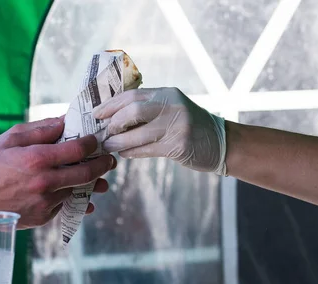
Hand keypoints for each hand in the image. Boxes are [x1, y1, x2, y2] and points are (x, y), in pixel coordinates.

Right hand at [0, 117, 114, 228]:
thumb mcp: (11, 139)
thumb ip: (41, 130)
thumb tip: (65, 121)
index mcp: (37, 159)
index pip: (77, 149)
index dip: (92, 143)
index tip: (96, 140)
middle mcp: (45, 183)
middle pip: (86, 173)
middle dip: (102, 165)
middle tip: (109, 161)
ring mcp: (45, 203)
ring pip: (77, 190)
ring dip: (90, 184)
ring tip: (99, 179)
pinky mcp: (43, 217)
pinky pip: (64, 205)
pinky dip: (71, 198)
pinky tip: (75, 193)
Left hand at [93, 87, 226, 173]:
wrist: (221, 143)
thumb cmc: (190, 127)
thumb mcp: (172, 109)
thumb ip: (148, 109)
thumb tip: (113, 118)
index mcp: (167, 93)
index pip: (132, 95)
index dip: (110, 105)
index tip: (96, 114)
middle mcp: (172, 105)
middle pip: (134, 110)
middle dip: (114, 123)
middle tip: (104, 133)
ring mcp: (177, 125)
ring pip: (138, 132)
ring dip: (119, 142)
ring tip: (109, 147)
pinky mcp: (178, 145)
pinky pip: (148, 149)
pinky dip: (132, 152)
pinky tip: (124, 154)